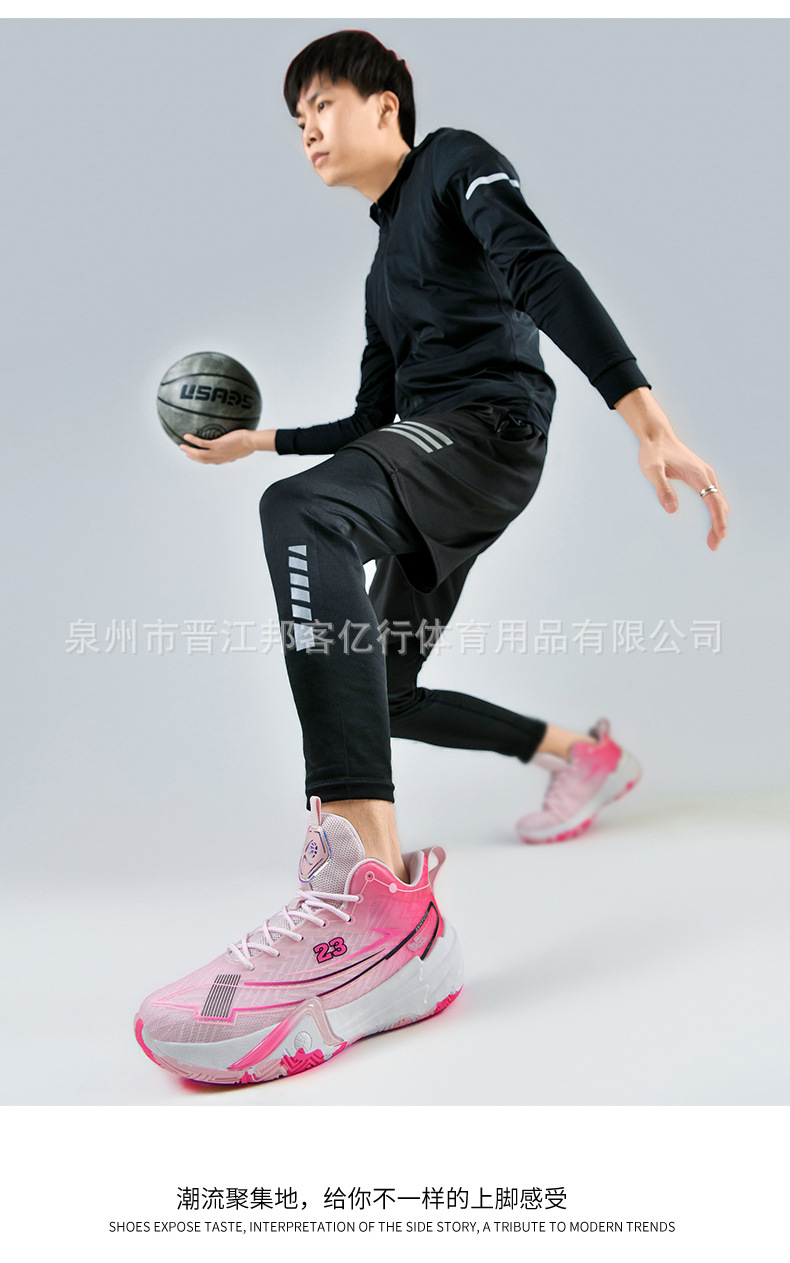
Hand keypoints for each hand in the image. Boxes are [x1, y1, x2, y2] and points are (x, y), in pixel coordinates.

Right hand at [179, 428, 274, 463]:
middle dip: (192, 456)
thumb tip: (235, 441)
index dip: (201, 460)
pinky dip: (192, 440)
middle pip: (201, 460)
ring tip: (181, 446)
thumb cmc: (249, 444)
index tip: (195, 456)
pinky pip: (201, 443)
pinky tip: (186, 436)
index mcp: (223, 459)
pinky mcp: (217, 445)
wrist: (251, 442)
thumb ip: (235, 448)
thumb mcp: (242, 449)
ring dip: (189, 450)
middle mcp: (219, 458)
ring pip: (198, 454)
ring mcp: (217, 452)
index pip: (210, 461)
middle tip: (185, 451)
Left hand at [615, 388, 727, 550]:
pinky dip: (714, 510)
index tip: (719, 535)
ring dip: (718, 518)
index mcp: (698, 475)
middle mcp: (706, 474)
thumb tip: (672, 509)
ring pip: (718, 500)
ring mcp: (705, 474)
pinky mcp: (700, 475)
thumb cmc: (654, 452)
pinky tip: (708, 520)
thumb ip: (662, 489)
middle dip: (720, 525)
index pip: (714, 502)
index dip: (718, 520)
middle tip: (713, 545)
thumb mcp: (652, 470)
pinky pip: (712, 495)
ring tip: (713, 537)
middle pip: (720, 504)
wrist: (656, 435)